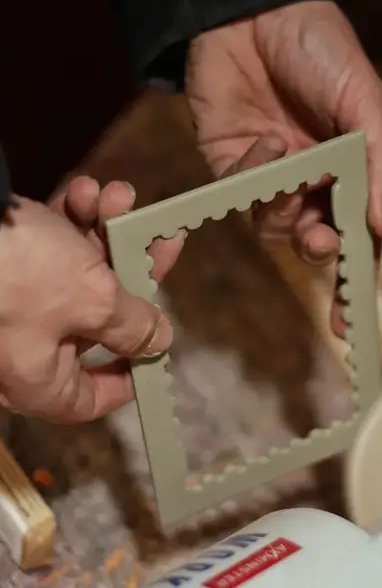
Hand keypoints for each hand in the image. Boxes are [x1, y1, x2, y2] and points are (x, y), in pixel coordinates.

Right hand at [0, 178, 183, 422]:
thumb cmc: (18, 273)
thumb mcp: (92, 301)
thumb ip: (132, 325)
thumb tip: (158, 343)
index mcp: (39, 379)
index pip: (92, 398)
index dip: (132, 373)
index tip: (160, 344)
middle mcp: (25, 347)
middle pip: (99, 320)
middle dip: (130, 272)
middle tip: (160, 241)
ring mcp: (13, 303)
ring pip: (78, 272)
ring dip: (104, 229)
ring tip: (118, 196)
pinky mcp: (4, 261)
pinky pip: (48, 246)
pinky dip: (70, 217)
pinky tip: (82, 188)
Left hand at [186, 0, 381, 288]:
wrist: (252, 8)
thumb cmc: (320, 47)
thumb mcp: (363, 101)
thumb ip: (378, 165)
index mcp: (353, 167)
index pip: (360, 233)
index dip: (356, 279)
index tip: (351, 322)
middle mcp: (313, 180)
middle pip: (318, 239)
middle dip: (320, 249)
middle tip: (320, 241)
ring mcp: (271, 177)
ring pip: (277, 227)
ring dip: (286, 212)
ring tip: (293, 175)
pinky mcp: (230, 167)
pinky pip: (243, 197)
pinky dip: (256, 178)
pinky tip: (266, 142)